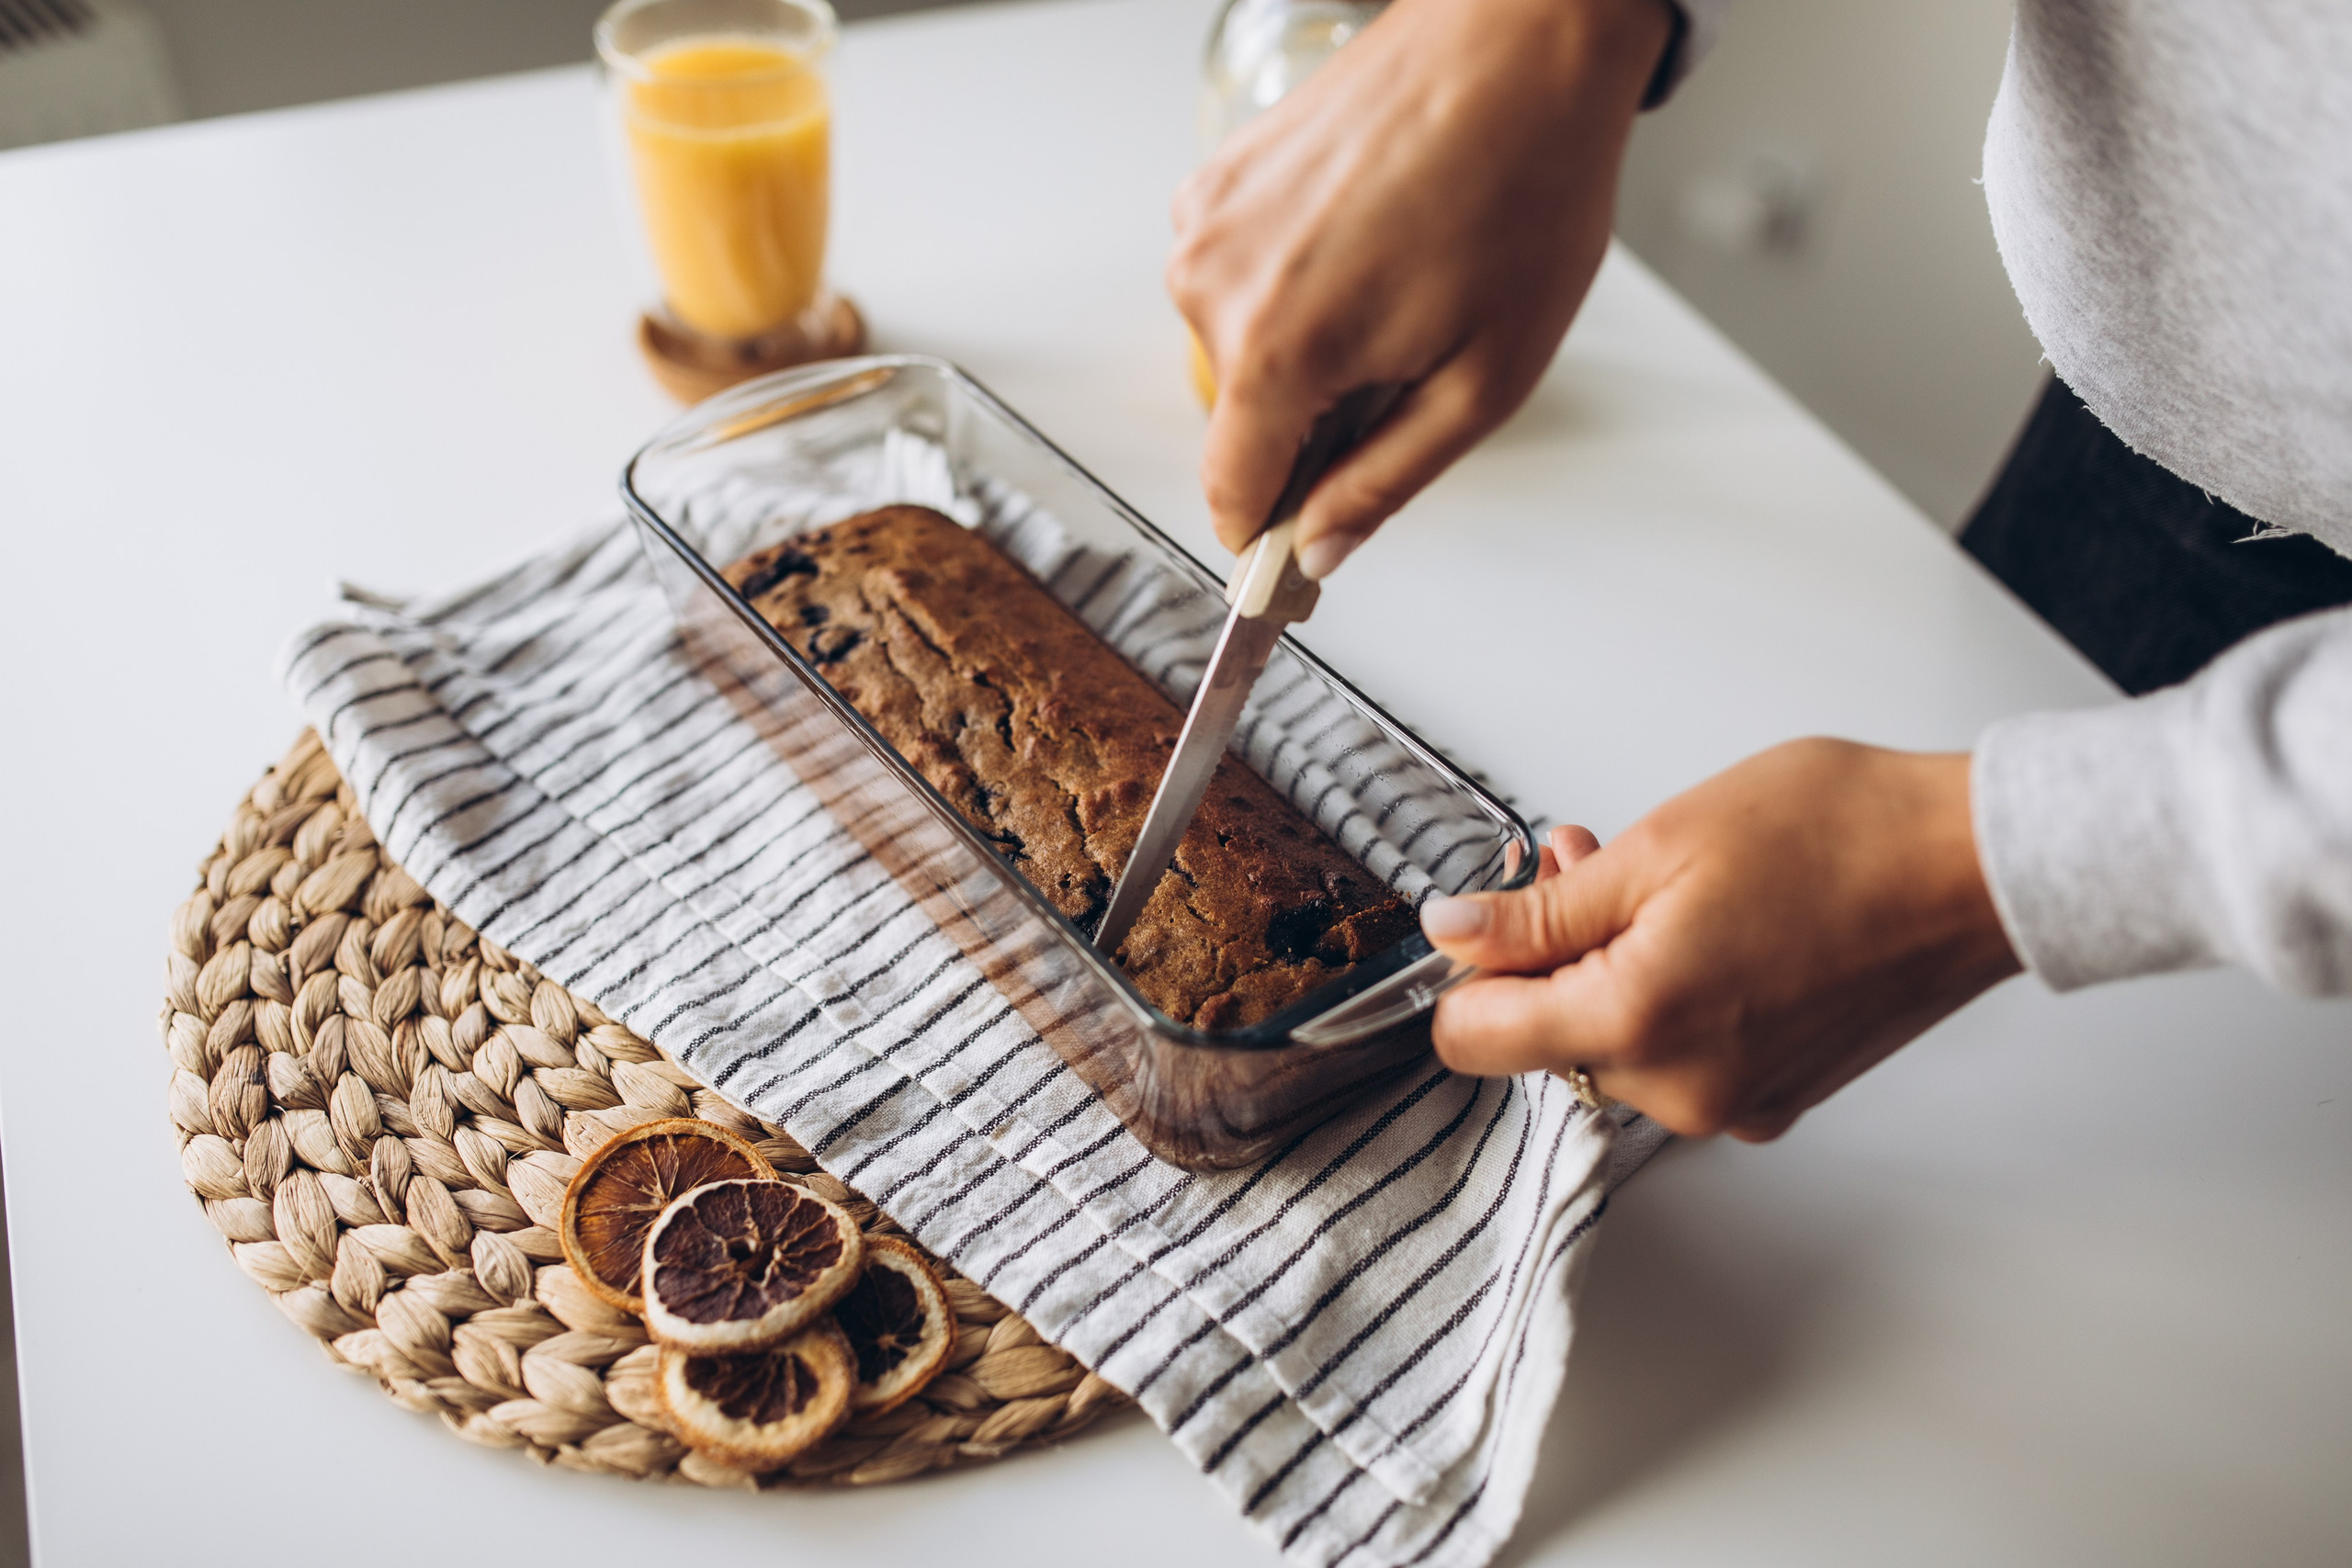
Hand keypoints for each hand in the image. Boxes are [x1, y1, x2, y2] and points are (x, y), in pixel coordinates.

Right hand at [1168, 0, 1673, 573]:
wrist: (1518, 43)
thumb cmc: (1522, 187)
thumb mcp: (1483, 380)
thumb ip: (1386, 482)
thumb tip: (1321, 550)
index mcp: (1276, 349)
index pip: (1229, 497)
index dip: (1270, 538)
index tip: (1301, 557)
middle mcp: (1214, 284)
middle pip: (1241, 422)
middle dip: (1314, 423)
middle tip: (1411, 366)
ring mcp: (1206, 223)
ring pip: (1240, 348)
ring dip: (1307, 347)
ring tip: (1398, 284)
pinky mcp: (1215, 180)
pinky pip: (1238, 279)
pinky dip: (1295, 283)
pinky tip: (1368, 243)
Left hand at [1421, 741, 2022, 1139]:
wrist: (1975, 868)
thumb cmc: (1839, 835)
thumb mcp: (1658, 848)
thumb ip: (1539, 913)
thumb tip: (1450, 933)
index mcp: (1638, 1023)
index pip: (1472, 1041)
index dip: (1466, 970)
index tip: (1493, 916)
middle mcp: (1681, 1091)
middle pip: (1545, 1042)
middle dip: (1550, 954)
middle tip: (1587, 863)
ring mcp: (1733, 1104)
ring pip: (1613, 1046)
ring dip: (1610, 968)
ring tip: (1656, 880)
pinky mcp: (1773, 1099)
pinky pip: (1679, 1059)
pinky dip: (1671, 997)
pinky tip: (1705, 926)